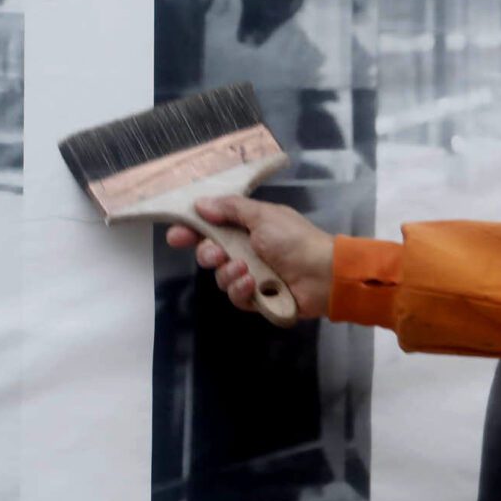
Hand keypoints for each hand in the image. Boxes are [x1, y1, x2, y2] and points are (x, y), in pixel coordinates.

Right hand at [166, 194, 336, 320]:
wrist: (324, 274)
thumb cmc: (295, 240)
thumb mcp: (263, 216)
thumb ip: (231, 208)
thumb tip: (201, 203)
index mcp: (248, 227)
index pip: (211, 228)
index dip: (191, 231)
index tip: (176, 235)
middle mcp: (246, 250)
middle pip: (209, 254)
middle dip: (208, 254)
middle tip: (217, 253)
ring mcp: (251, 275)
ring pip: (220, 277)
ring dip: (229, 273)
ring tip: (246, 269)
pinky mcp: (257, 298)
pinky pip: (235, 296)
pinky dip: (241, 289)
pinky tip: (254, 283)